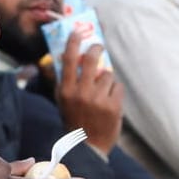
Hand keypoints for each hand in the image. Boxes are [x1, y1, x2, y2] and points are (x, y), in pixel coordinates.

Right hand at [56, 39, 124, 154]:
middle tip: (98, 47)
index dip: (74, 43)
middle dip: (96, 50)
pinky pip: (117, 86)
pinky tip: (110, 101)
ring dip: (106, 79)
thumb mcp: (61, 101)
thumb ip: (61, 80)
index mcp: (66, 91)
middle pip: (92, 60)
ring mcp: (99, 100)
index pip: (69, 60)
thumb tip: (61, 57)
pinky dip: (115, 91)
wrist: (87, 147)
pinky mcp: (114, 106)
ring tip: (102, 92)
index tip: (78, 32)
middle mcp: (81, 94)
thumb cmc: (73, 120)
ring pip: (107, 74)